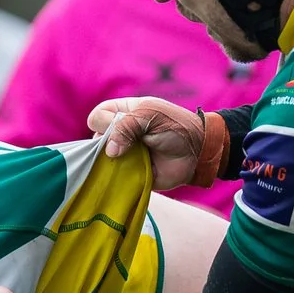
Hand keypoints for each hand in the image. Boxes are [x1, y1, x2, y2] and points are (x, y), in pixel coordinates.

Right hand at [87, 96, 212, 190]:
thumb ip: (126, 126)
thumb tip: (109, 151)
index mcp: (123, 114)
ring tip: (128, 163)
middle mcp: (120, 134)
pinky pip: (115, 178)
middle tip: (126, 148)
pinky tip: (127, 176)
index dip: (103, 122)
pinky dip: (117, 179)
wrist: (198, 153)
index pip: (97, 116)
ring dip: (111, 163)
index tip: (120, 128)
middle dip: (106, 145)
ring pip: (102, 161)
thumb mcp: (150, 116)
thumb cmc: (176, 128)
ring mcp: (124, 155)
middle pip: (95, 140)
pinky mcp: (130, 174)